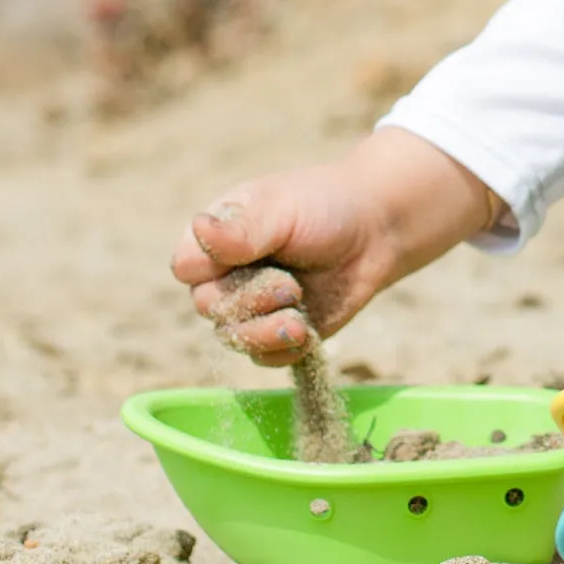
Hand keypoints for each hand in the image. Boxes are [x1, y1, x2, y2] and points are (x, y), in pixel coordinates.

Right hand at [170, 127, 498, 363]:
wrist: (376, 229)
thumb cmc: (326, 206)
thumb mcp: (283, 209)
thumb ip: (242, 228)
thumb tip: (198, 227)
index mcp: (217, 237)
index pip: (186, 267)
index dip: (211, 269)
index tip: (249, 254)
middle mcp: (226, 275)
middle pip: (209, 307)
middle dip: (250, 300)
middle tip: (290, 286)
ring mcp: (251, 307)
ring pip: (234, 337)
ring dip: (266, 331)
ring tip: (298, 319)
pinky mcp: (279, 332)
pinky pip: (266, 357)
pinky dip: (285, 349)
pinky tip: (307, 331)